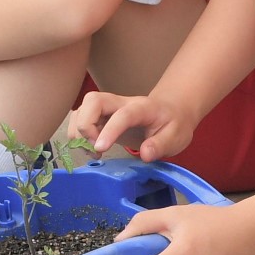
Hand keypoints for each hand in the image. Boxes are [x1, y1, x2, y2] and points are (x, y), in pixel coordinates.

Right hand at [74, 87, 199, 162]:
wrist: (170, 111)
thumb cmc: (173, 124)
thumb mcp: (176, 136)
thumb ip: (161, 145)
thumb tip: (145, 154)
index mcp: (141, 108)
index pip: (122, 114)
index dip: (109, 130)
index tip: (100, 148)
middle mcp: (121, 103)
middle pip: (93, 100)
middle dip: (86, 125)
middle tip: (97, 148)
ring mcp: (108, 108)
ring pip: (82, 109)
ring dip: (79, 131)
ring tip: (95, 151)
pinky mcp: (100, 116)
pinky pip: (79, 118)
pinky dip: (77, 134)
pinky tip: (92, 148)